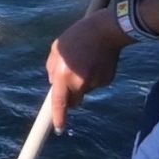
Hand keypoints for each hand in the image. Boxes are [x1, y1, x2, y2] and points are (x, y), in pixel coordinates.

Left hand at [46, 10, 128, 132]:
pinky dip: (94, 77)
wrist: (106, 30)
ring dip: (83, 82)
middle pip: (74, 101)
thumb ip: (52, 68)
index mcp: (63, 75)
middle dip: (71, 96)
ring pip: (85, 91)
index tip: (59, 129)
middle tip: (71, 79)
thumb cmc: (78, 35)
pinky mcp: (107, 80)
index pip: (59, 103)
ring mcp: (95, 83)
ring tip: (86, 61)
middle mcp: (79, 83)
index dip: (59, 118)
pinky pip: (97, 84)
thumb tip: (53, 83)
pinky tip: (96, 62)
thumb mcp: (57, 48)